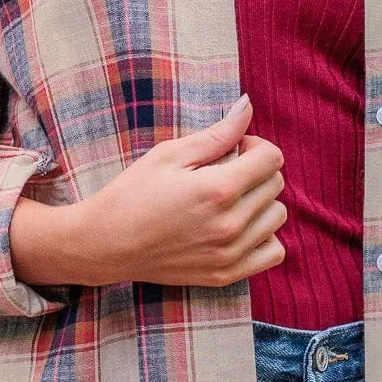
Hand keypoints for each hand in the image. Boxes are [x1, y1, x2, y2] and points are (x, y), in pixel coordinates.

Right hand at [9, 94, 286, 288]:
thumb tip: (247, 106)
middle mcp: (230, 224)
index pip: (272, 158)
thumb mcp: (169, 154)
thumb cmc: (132, 193)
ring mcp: (230, 254)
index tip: (234, 148)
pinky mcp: (226, 275)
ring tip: (230, 199)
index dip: (255, 145)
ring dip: (261, 201)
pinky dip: (264, 236)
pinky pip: (273, 252)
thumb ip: (217, 133)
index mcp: (218, 189)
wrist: (105, 244)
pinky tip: (239, 226)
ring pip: (277, 217)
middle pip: (276, 185)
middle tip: (225, 171)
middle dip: (257, 170)